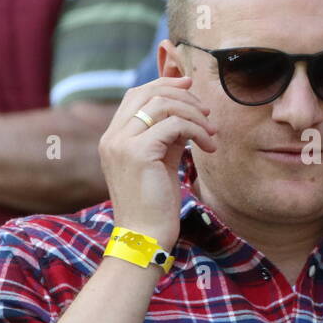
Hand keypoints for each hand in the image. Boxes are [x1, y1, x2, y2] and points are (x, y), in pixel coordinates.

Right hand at [98, 76, 216, 249]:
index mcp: (113, 137)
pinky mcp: (137, 153)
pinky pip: (174, 125)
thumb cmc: (155, 204)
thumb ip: (166, 135)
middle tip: (207, 112)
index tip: (190, 87)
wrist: (144, 237)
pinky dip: (197, 131)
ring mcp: (121, 143)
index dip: (164, 84)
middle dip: (183, 95)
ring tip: (211, 133)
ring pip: (163, 104)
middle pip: (147, 92)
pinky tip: (208, 147)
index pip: (135, 94)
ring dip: (194, 114)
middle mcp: (112, 137)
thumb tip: (186, 110)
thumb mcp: (159, 161)